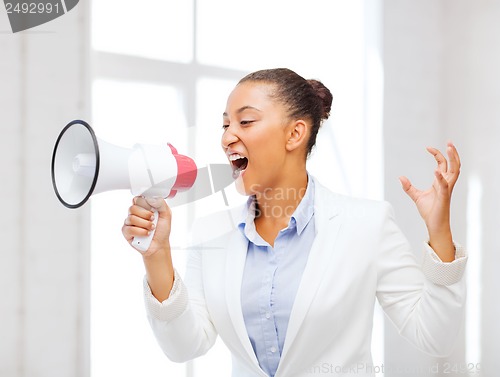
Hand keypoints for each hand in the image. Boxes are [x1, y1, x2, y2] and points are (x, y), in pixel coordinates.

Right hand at [122, 196, 171, 256]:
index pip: (138, 199)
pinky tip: (147, 234)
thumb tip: (149, 198)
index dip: (145, 204)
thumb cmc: (162, 230)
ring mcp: (129, 223)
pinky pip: (129, 229)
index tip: (153, 209)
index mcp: (143, 207)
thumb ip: (160, 203)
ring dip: (145, 224)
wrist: (160, 244)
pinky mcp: (126, 232)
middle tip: (153, 219)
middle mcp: (135, 213)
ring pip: (131, 218)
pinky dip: (140, 232)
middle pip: (133, 208)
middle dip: (145, 214)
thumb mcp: (166, 214)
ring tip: (151, 228)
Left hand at [399, 142, 460, 259]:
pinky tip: (435, 171)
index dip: (437, 154)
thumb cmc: (429, 210)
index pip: (442, 164)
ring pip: (455, 172)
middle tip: (450, 142)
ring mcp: (446, 190)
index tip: (427, 147)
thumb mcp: (416, 196)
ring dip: (453, 160)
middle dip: (453, 153)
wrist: (434, 224)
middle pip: (454, 165)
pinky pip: (445, 186)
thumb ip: (408, 187)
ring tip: (449, 149)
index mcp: (440, 182)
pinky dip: (440, 178)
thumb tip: (400, 177)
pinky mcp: (444, 198)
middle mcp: (446, 184)